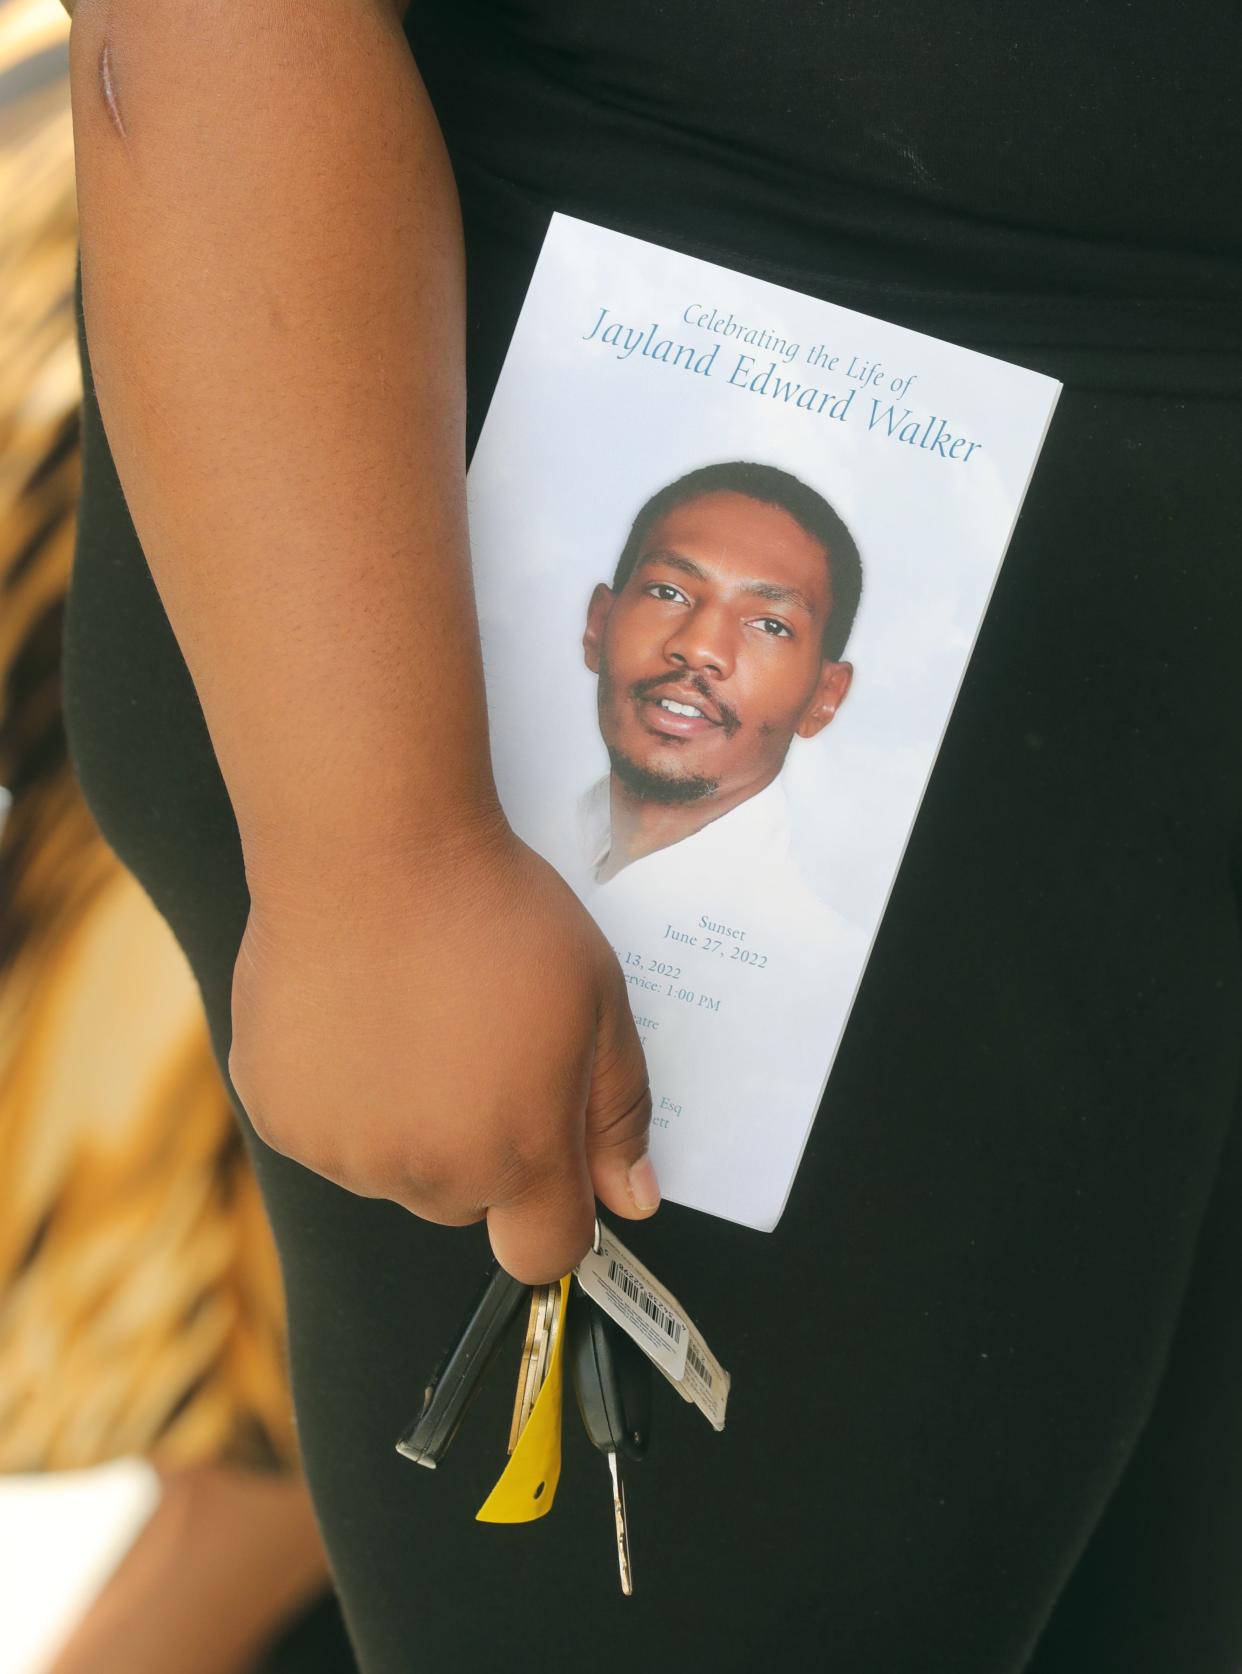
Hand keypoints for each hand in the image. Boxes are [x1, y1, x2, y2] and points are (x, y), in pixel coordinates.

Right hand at [228, 818, 658, 1282]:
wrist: (370, 850)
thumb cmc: (492, 914)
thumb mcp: (597, 1002)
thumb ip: (617, 1113)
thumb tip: (631, 1200)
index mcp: (516, 1154)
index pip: (543, 1251)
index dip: (556, 1210)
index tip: (551, 1157)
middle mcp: (424, 1172)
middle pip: (466, 1204)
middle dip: (482, 1149)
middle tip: (478, 1046)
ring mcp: (340, 1149)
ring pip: (390, 1170)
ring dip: (405, 1124)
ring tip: (411, 1021)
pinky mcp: (275, 1113)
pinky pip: (323, 1132)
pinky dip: (339, 1095)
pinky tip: (354, 1018)